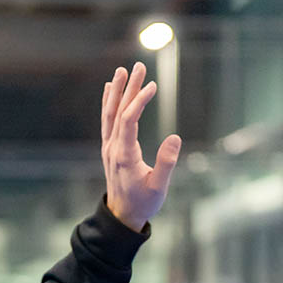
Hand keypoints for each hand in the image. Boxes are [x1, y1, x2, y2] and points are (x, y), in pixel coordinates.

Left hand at [100, 63, 181, 231]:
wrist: (122, 216)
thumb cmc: (143, 203)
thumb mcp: (159, 187)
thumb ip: (166, 164)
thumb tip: (175, 138)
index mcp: (124, 156)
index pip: (128, 121)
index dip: (138, 102)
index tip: (152, 86)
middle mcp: (112, 149)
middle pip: (118, 112)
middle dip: (129, 88)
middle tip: (138, 66)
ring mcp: (109, 148)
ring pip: (110, 114)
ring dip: (116, 92)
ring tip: (123, 71)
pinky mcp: (110, 149)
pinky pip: (107, 121)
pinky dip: (109, 104)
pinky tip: (111, 89)